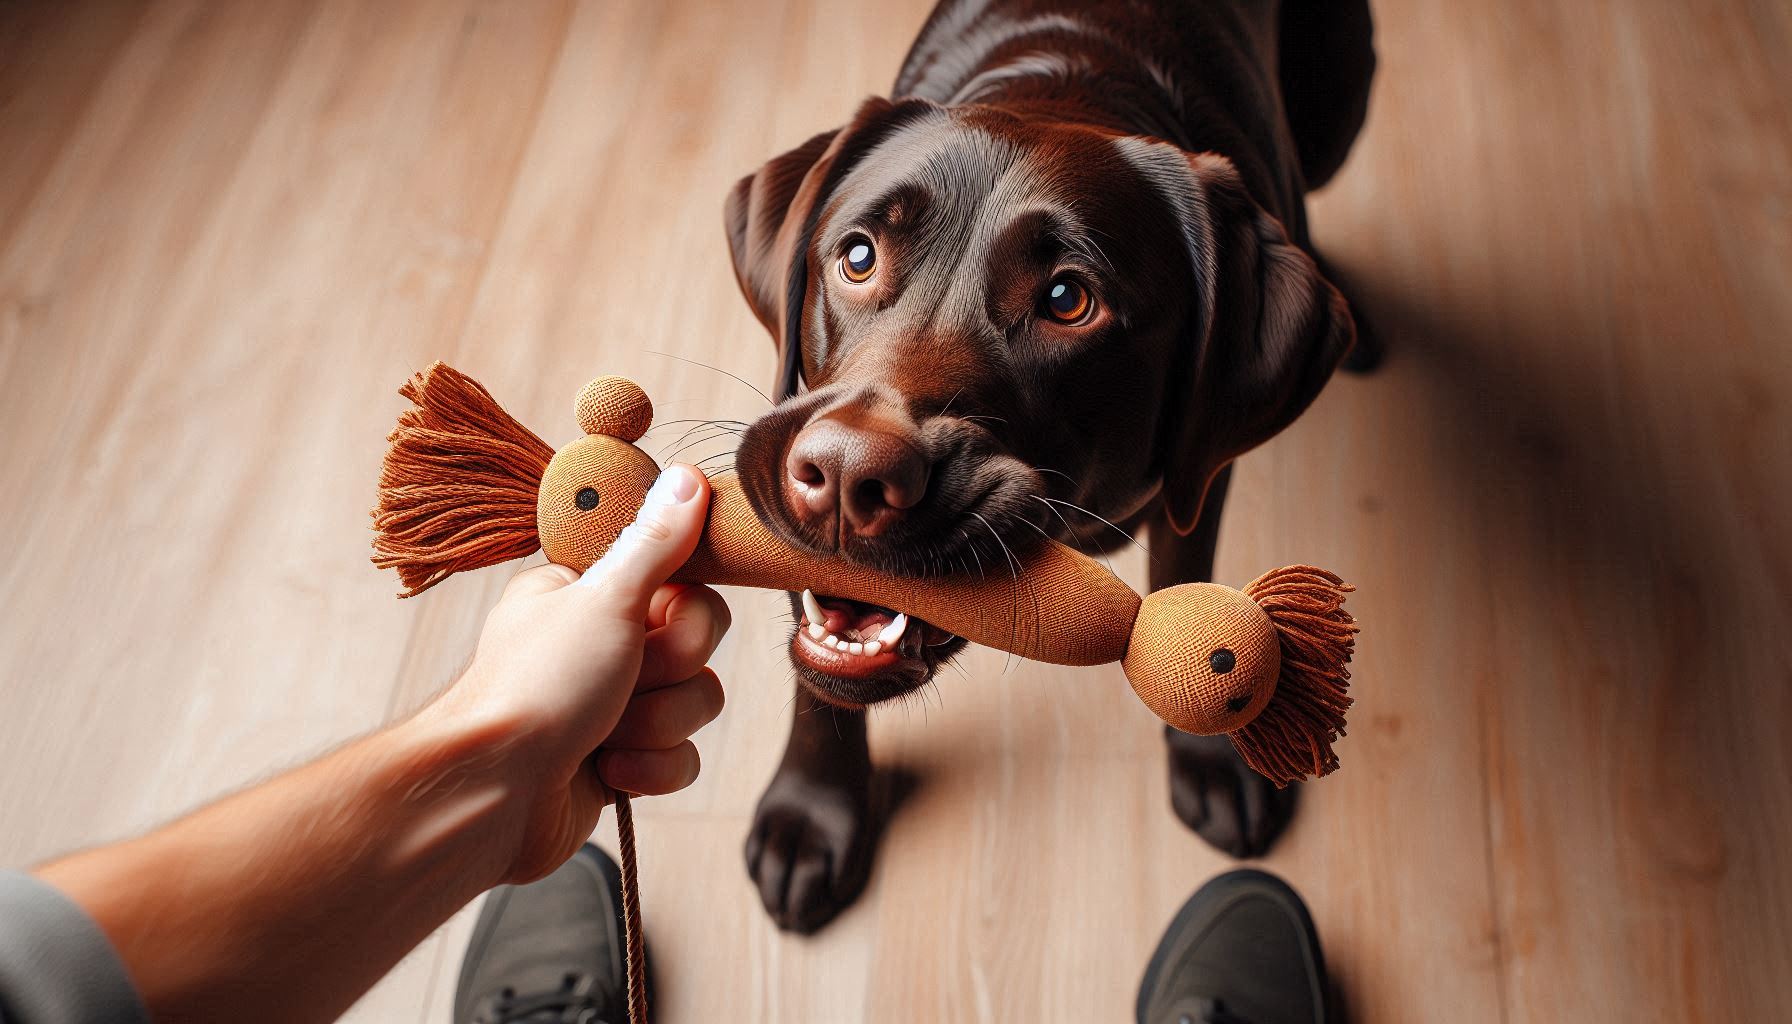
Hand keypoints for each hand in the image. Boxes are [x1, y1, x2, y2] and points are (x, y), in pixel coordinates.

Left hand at [419, 463, 728, 881]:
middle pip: (697, 647)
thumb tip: (687, 478)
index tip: (654, 621)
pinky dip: (650, 768)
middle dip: (669, 675)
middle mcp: (601, 645)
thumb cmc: (535, 691)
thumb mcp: (605, 600)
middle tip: (624, 679)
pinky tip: (606, 771)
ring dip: (658, 724)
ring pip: (695, 704)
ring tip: (606, 735)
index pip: (684, 584)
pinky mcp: (623, 761)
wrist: (493, 799)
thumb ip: (656, 543)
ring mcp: (612, 705)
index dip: (684, 612)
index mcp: (589, 594)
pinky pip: (681, 758)